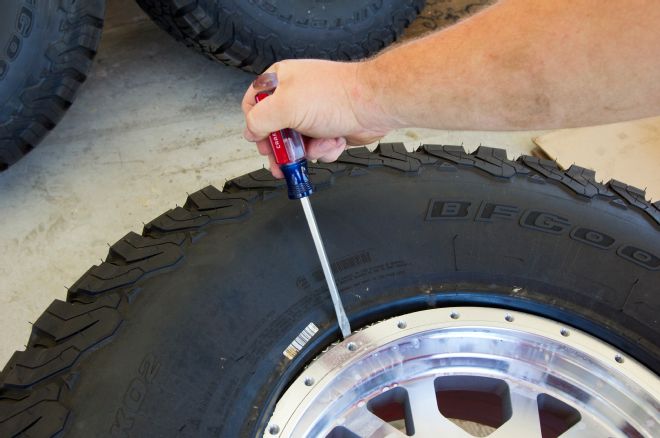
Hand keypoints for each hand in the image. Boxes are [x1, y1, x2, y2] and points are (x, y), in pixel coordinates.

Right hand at [241, 59, 394, 177]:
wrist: (373, 105)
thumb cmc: (335, 96)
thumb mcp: (285, 106)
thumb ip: (259, 120)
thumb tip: (250, 132)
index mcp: (280, 81)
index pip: (253, 104)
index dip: (254, 125)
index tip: (261, 140)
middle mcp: (295, 96)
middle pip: (273, 130)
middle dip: (280, 148)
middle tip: (282, 159)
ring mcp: (312, 114)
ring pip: (295, 144)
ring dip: (306, 151)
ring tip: (318, 145)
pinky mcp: (327, 129)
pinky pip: (315, 148)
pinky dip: (324, 150)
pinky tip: (333, 141)